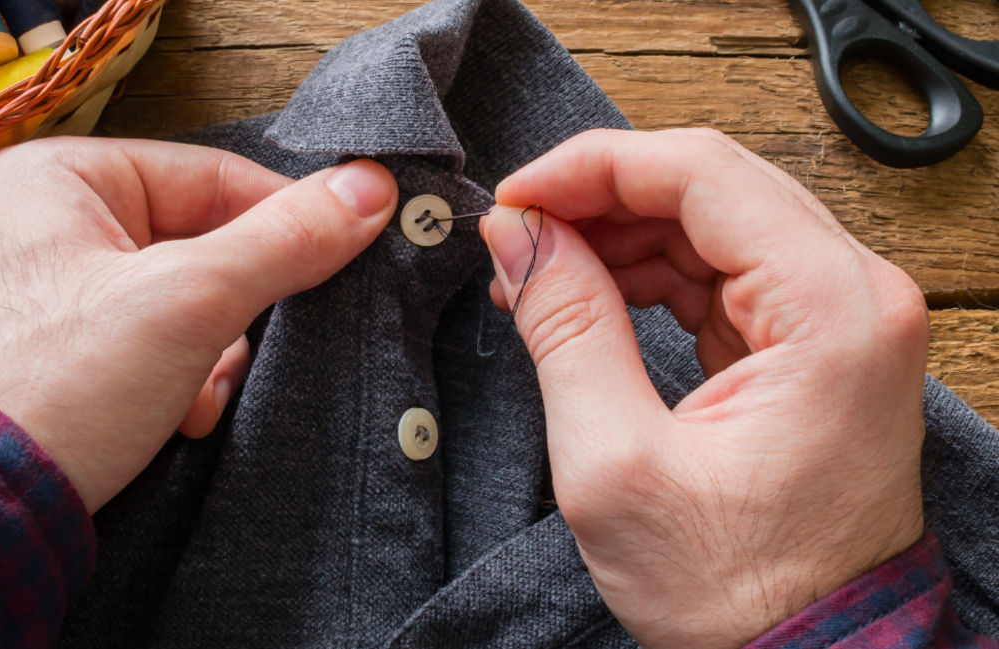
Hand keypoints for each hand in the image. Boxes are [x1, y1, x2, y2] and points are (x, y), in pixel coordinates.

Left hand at [0, 137, 396, 512]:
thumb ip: (283, 242)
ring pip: (182, 304)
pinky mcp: (59, 356)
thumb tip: (370, 190)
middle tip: (239, 347)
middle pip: (200, 244)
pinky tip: (173, 417)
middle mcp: (48, 225)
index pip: (212, 176)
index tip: (341, 255)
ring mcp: (51, 295)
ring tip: (192, 394)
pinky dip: (177, 383)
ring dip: (209, 356)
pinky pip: (151, 347)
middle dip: (232, 311)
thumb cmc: (53, 387)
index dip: (283, 220)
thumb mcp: (187, 303)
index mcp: (60, 177)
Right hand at [480, 129, 926, 648]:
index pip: (701, 174)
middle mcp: (856, 296)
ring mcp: (842, 318)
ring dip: (617, 238)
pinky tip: (589, 298)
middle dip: (599, 201)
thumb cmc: (734, 589)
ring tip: (538, 277)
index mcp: (831, 312)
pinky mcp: (816, 344)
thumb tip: (518, 235)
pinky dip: (649, 276)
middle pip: (711, 187)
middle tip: (516, 238)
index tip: (515, 198)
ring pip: (712, 224)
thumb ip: (565, 328)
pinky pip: (724, 273)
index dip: (591, 168)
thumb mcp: (616, 463)